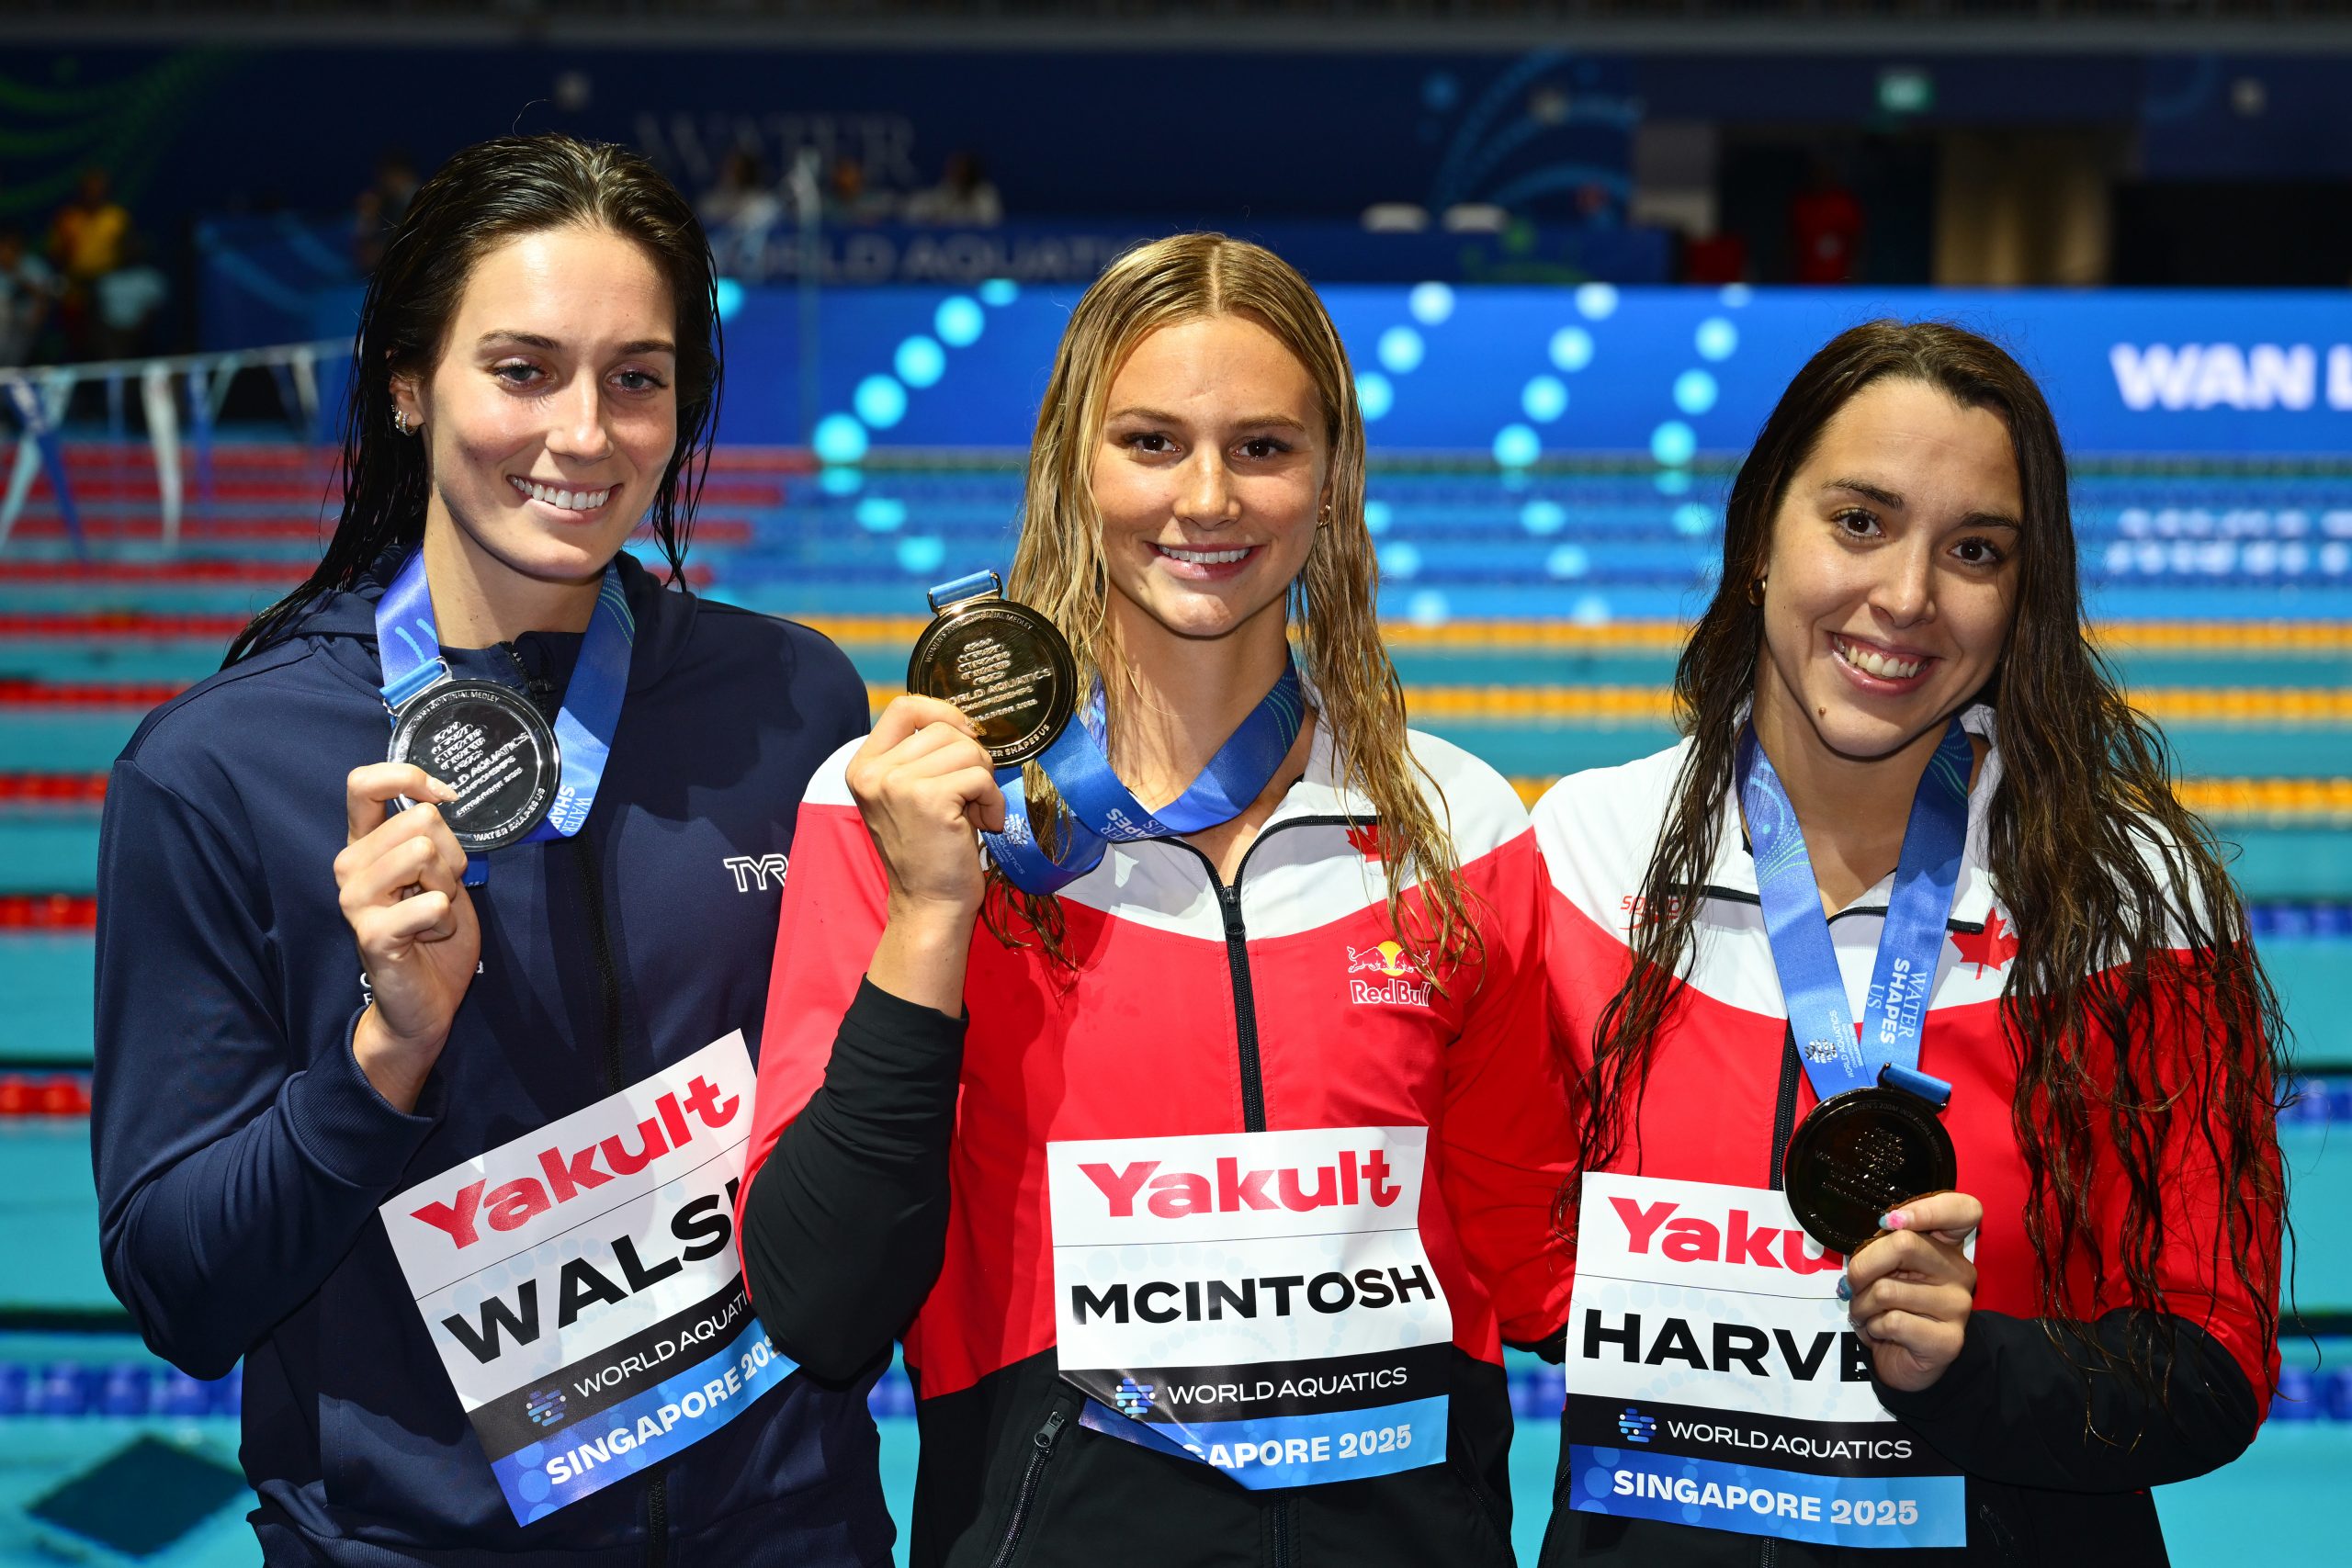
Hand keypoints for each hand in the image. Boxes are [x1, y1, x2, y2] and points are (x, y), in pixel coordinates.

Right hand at [336, 763, 479, 1112]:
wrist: (426, 1000)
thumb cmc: (433, 932)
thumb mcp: (439, 871)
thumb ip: (430, 835)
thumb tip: (438, 797)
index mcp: (364, 845)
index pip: (363, 783)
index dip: (408, 777)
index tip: (443, 796)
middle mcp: (349, 867)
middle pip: (420, 818)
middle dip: (451, 854)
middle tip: (440, 891)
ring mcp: (354, 900)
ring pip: (424, 852)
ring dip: (448, 886)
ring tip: (433, 914)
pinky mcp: (371, 933)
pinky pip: (430, 901)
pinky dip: (445, 919)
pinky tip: (429, 936)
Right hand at [846, 696, 1004, 1015]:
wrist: (929, 906)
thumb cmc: (930, 852)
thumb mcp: (912, 795)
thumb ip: (922, 757)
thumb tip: (965, 723)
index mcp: (863, 767)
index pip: (904, 707)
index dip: (942, 712)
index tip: (966, 737)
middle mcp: (873, 772)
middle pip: (943, 728)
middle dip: (971, 758)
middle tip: (970, 798)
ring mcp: (898, 784)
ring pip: (966, 750)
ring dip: (984, 781)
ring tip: (974, 814)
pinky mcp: (929, 799)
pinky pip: (980, 776)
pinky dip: (993, 801)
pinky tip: (984, 825)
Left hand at [1843, 1190, 1982, 1392]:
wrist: (1903, 1360)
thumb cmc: (1890, 1306)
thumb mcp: (1885, 1268)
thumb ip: (1886, 1245)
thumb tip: (1884, 1227)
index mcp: (1947, 1247)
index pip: (1963, 1210)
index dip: (1927, 1208)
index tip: (1891, 1220)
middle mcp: (1960, 1271)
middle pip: (1904, 1243)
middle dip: (1862, 1267)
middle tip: (1851, 1285)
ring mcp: (1959, 1306)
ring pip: (1888, 1289)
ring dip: (1861, 1304)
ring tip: (1864, 1313)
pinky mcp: (1949, 1340)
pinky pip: (1893, 1321)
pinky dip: (1872, 1326)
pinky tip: (1878, 1331)